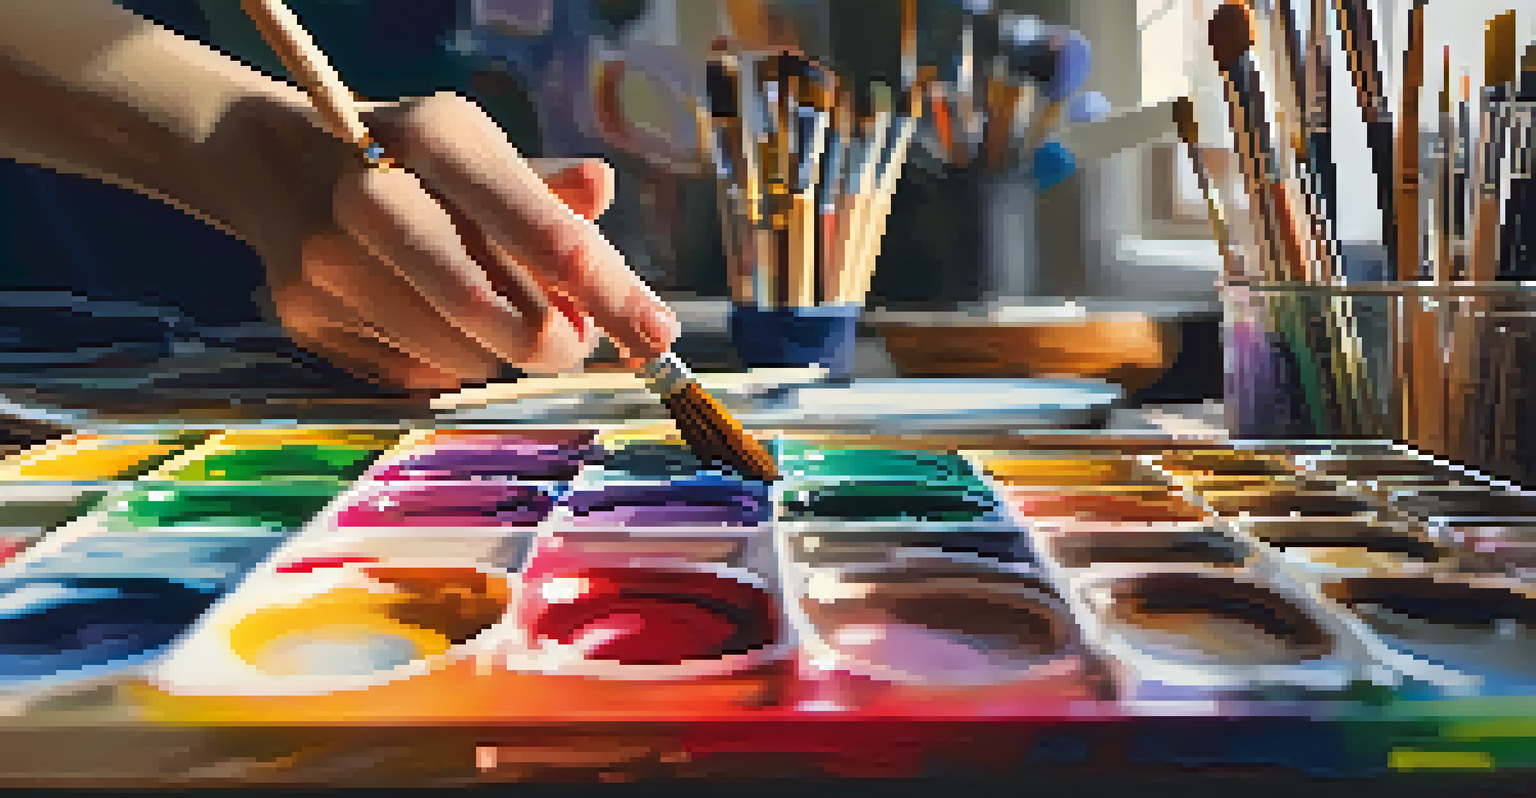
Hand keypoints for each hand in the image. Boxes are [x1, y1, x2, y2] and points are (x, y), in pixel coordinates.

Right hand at [260, 92, 679, 390]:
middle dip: (552, 341)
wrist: (282, 165)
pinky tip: (442, 326)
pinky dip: (452, 362)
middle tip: (578, 346)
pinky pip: (416, 371)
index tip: (658, 335)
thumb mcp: (482, 156)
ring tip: (505, 323)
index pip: (538, 226)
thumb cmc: (417, 167)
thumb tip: (602, 190)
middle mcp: (370, 192)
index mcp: (433, 136)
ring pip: (458, 350)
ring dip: (503, 354)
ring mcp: (328, 258)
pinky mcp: (305, 313)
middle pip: (486, 303)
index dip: (607, 289)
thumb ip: (549, 189)